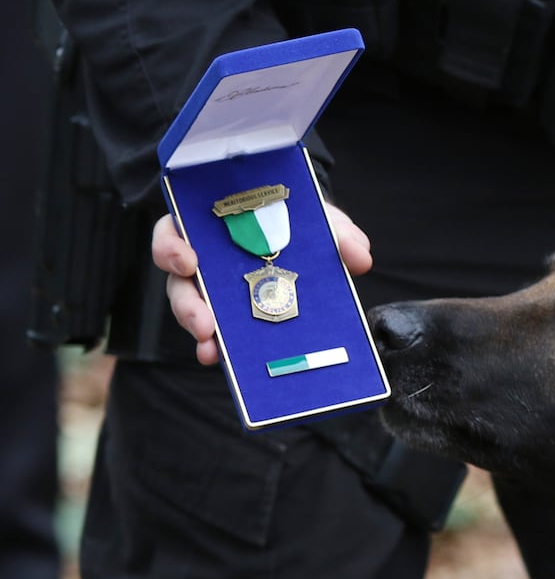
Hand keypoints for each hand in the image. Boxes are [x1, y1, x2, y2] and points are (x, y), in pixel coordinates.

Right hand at [152, 203, 372, 364]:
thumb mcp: (318, 219)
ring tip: (212, 348)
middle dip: (187, 304)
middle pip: (178, 281)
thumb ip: (339, 231)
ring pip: (192, 311)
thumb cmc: (299, 223)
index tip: (187, 260)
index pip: (173, 232)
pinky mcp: (228, 315)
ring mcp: (213, 290)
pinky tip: (224, 360)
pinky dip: (218, 346)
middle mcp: (204, 260)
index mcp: (212, 227)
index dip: (171, 246)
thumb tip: (359, 257)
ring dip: (200, 330)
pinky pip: (216, 333)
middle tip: (204, 322)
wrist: (308, 237)